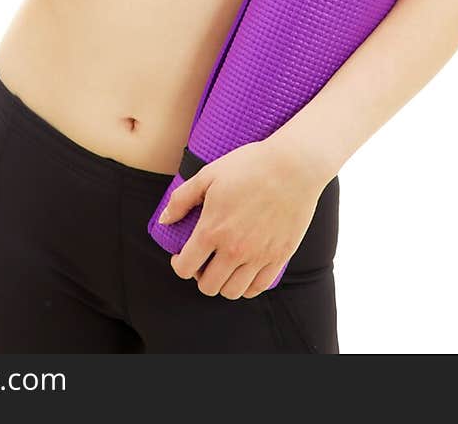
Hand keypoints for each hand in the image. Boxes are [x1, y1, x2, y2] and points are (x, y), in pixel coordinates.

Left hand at [159, 137, 324, 298]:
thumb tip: (164, 220)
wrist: (293, 165)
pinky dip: (247, 286)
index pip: (185, 268)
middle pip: (208, 286)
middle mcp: (234, 249)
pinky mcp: (279, 257)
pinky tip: (244, 271)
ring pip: (233, 292)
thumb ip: (182, 199)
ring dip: (223, 284)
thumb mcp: (209, 174)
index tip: (180, 255)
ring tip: (223, 266)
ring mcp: (258, 256)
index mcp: (212, 230)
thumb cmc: (249, 165)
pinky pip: (258, 287)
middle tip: (203, 260)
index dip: (178, 264)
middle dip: (199, 276)